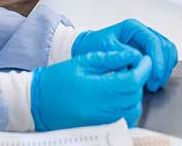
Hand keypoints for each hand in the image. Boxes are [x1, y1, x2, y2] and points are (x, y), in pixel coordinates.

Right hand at [31, 47, 151, 129]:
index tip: (145, 59)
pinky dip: (127, 109)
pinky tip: (118, 98)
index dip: (144, 68)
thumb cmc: (57, 80)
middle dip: (139, 80)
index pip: (133, 80)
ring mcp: (102, 121)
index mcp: (99, 88)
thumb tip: (132, 54)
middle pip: (135, 95)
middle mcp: (103, 108)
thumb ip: (110, 58)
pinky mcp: (100, 128)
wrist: (37, 102)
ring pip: (133, 109)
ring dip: (134, 95)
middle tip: (133, 68)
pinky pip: (124, 120)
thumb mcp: (83, 61)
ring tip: (124, 83)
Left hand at [72, 19, 177, 91]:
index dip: (158, 60)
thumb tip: (138, 61)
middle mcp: (143, 33)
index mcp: (133, 28)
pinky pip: (164, 59)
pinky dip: (163, 70)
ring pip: (168, 52)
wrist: (86, 50)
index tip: (155, 76)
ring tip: (154, 84)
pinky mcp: (148, 53)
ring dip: (165, 69)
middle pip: (165, 46)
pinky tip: (154, 80)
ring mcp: (147, 43)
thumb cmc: (93, 47)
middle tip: (154, 84)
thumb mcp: (105, 50)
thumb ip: (122, 54)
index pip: (154, 42)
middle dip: (163, 67)